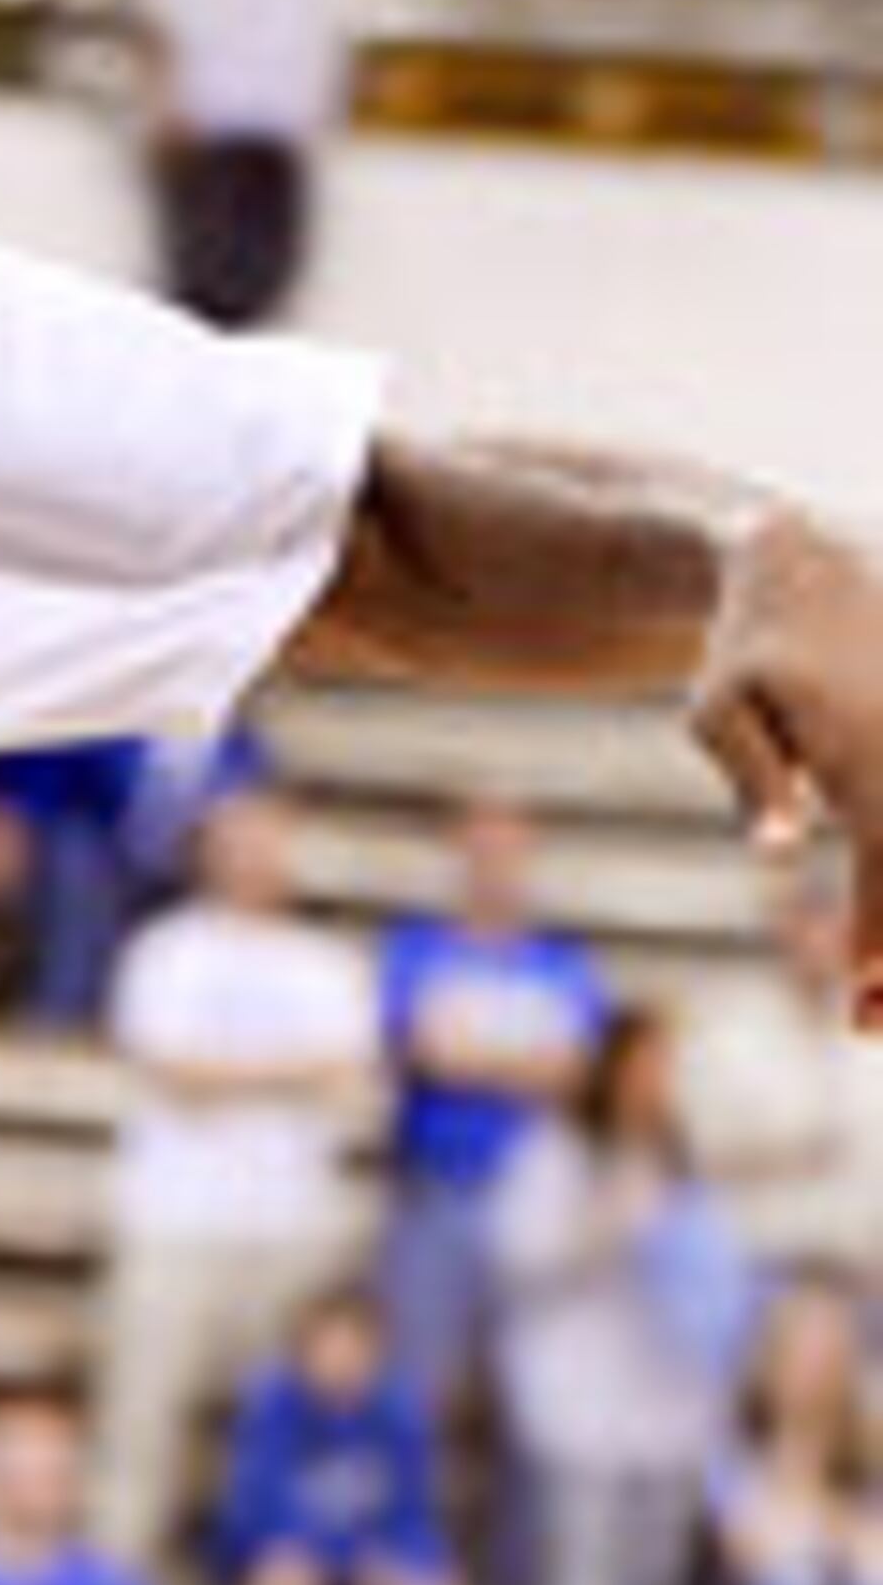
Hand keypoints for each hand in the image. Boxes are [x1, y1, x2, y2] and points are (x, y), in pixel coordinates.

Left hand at [691, 508, 882, 1021]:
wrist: (800, 559)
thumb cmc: (743, 647)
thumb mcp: (718, 707)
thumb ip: (749, 776)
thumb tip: (775, 850)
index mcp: (870, 745)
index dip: (880, 931)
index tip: (860, 989)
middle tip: (867, 1025)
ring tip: (873, 997)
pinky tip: (876, 939)